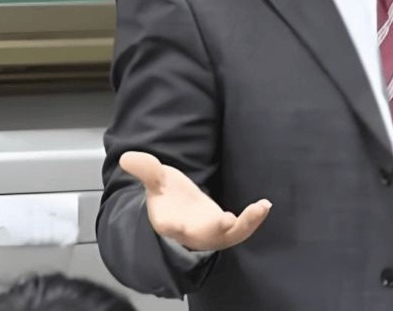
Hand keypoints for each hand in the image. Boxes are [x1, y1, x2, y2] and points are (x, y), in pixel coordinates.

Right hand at [119, 151, 270, 250]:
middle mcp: (190, 233)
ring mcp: (210, 234)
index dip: (174, 226)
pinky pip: (241, 230)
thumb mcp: (157, 180)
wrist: (181, 210)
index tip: (176, 225)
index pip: (170, 226)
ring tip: (260, 207)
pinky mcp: (227, 230)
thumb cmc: (168, 195)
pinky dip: (253, 220)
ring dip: (245, 225)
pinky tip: (265, 205)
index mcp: (168, 222)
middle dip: (214, 230)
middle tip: (227, 221)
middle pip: (202, 235)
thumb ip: (146, 169)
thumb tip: (127, 157)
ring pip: (228, 236)